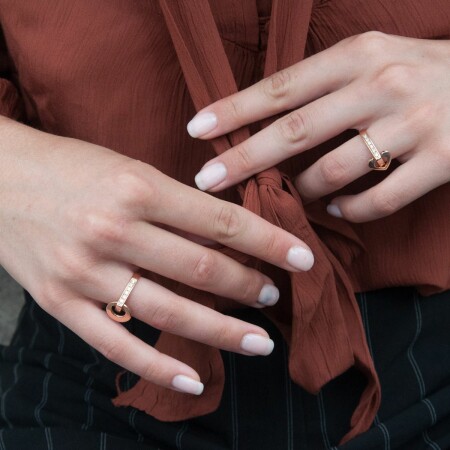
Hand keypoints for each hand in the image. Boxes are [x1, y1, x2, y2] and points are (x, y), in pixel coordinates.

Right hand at [0, 117, 313, 394]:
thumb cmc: (70, 166)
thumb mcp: (129, 167)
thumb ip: (175, 200)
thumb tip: (225, 230)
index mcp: (137, 187)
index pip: (222, 221)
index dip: (270, 241)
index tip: (302, 258)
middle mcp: (114, 231)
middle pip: (202, 269)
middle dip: (249, 287)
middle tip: (274, 297)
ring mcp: (86, 273)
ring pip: (169, 312)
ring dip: (221, 331)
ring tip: (258, 341)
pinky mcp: (62, 304)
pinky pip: (116, 345)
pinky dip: (157, 368)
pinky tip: (193, 380)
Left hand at [187, 32, 449, 221]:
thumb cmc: (419, 70)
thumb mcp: (372, 57)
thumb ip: (323, 83)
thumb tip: (266, 118)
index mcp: (359, 55)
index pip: (281, 88)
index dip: (236, 109)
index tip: (198, 129)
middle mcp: (383, 86)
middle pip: (296, 131)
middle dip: (246, 159)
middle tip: (208, 180)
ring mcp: (414, 124)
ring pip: (334, 171)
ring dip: (305, 189)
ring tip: (297, 194)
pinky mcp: (442, 161)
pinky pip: (380, 199)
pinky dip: (351, 209)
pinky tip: (339, 207)